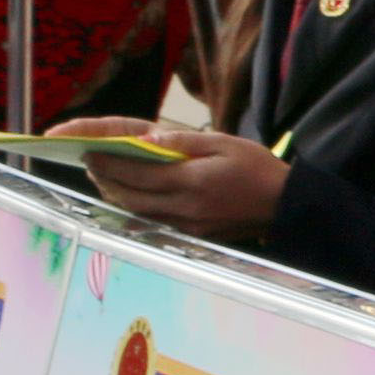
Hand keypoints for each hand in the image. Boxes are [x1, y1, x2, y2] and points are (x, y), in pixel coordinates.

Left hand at [58, 117, 287, 234]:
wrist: (285, 204)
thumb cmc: (257, 168)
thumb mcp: (224, 142)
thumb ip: (183, 142)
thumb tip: (147, 140)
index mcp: (192, 181)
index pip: (138, 173)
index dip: (110, 164)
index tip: (89, 152)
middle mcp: (185, 208)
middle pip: (132, 196)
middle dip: (106, 180)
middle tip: (89, 164)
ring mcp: (188, 225)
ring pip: (139, 212)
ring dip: (117, 195)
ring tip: (102, 178)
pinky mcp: (193, 234)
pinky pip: (155, 221)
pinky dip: (136, 207)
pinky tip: (129, 196)